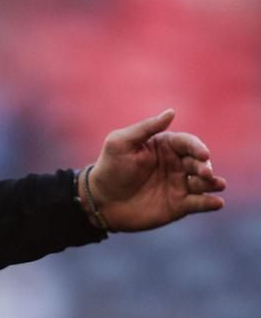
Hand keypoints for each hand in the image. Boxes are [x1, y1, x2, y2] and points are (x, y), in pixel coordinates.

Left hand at [85, 109, 225, 231]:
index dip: (197, 147)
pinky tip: (217, 203)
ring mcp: (179, 184)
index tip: (202, 154)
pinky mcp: (179, 205)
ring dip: (212, 182)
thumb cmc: (109, 168)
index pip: (187, 142)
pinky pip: (200, 203)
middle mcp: (176, 164)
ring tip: (216, 184)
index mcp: (164, 146)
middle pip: (199, 162)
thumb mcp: (121, 143)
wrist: (101, 201)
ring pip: (204, 182)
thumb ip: (146, 128)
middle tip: (204, 173)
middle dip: (205, 166)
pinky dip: (210, 202)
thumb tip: (171, 111)